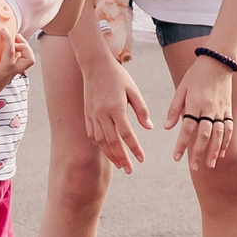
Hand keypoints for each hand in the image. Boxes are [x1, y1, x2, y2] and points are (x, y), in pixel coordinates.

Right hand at [0, 29, 33, 105]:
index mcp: (5, 71)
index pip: (11, 51)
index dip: (8, 39)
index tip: (3, 30)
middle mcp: (11, 72)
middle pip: (29, 58)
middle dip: (25, 45)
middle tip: (15, 36)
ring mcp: (11, 73)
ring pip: (25, 59)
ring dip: (22, 48)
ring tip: (12, 38)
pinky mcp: (7, 73)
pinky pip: (17, 60)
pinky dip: (15, 52)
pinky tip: (4, 47)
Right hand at [81, 58, 150, 172]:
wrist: (95, 66)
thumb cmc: (118, 77)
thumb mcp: (134, 90)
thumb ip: (141, 110)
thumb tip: (149, 128)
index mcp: (116, 108)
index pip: (127, 134)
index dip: (134, 148)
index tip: (142, 159)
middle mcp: (102, 114)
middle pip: (112, 142)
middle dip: (122, 158)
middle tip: (130, 170)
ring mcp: (92, 115)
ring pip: (101, 141)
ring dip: (110, 155)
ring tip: (121, 166)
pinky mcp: (87, 115)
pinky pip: (92, 135)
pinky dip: (100, 145)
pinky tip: (107, 151)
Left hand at [168, 56, 234, 169]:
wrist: (218, 61)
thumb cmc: (196, 75)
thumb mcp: (181, 89)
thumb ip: (174, 109)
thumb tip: (166, 128)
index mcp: (195, 103)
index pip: (187, 128)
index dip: (182, 143)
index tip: (176, 158)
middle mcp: (209, 109)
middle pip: (205, 134)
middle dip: (199, 152)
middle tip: (194, 167)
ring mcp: (221, 110)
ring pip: (219, 134)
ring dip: (215, 150)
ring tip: (210, 165)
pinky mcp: (228, 109)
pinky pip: (228, 128)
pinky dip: (226, 141)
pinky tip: (222, 152)